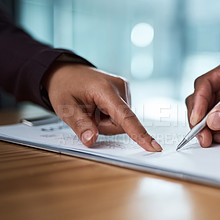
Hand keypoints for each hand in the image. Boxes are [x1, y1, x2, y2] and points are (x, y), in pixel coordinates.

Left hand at [44, 62, 161, 151]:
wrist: (67, 71)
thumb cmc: (65, 87)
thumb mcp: (65, 108)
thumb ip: (79, 125)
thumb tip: (92, 140)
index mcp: (105, 90)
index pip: (126, 117)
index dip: (139, 134)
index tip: (154, 147)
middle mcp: (120, 87)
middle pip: (122, 124)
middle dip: (104, 127)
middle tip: (88, 115)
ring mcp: (125, 89)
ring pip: (122, 121)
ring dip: (106, 122)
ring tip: (93, 109)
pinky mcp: (125, 93)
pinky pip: (122, 115)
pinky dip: (110, 116)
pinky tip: (99, 106)